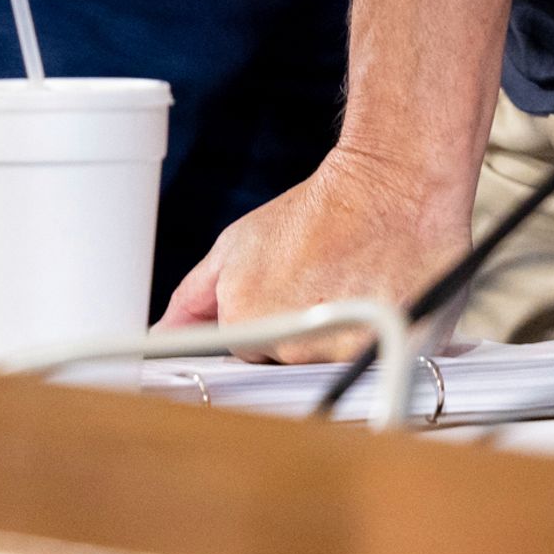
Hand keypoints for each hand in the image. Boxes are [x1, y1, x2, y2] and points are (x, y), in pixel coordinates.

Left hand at [160, 144, 471, 361]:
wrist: (389, 187)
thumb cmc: (316, 212)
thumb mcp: (236, 246)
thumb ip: (194, 299)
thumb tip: (162, 334)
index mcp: (244, 322)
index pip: (243, 353)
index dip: (263, 325)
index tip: (282, 302)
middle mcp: (291, 345)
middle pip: (288, 362)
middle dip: (299, 332)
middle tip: (319, 284)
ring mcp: (342, 353)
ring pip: (331, 365)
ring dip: (340, 337)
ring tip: (349, 287)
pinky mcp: (391, 354)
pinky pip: (376, 366)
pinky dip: (378, 341)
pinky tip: (378, 300)